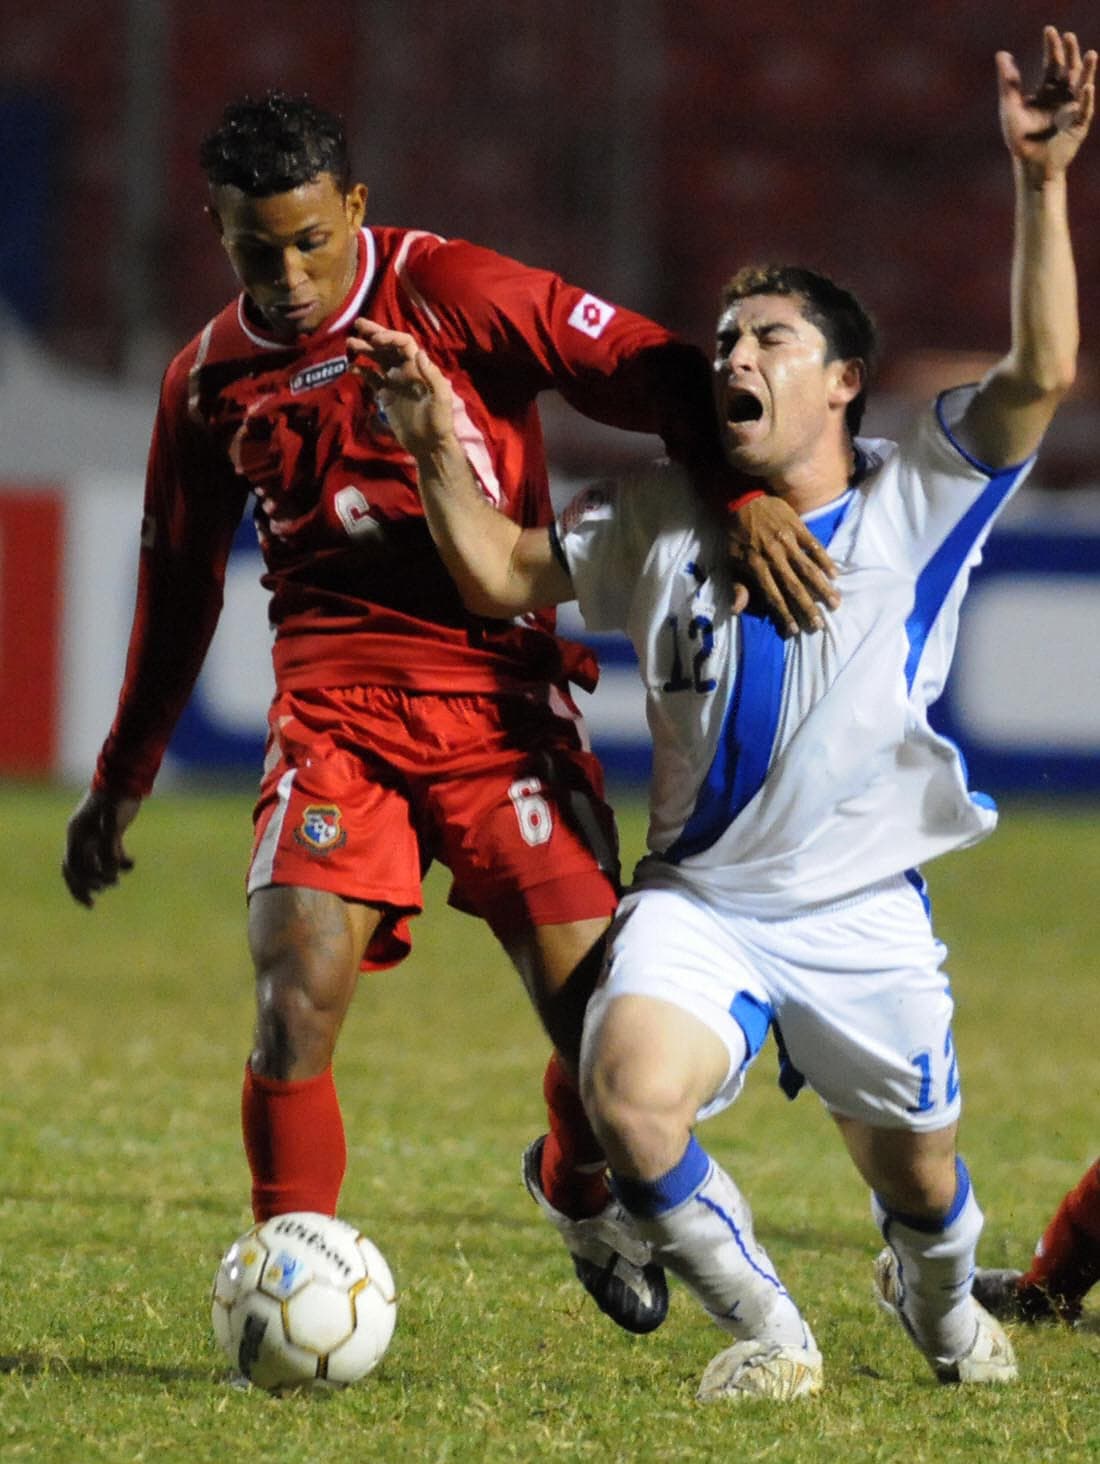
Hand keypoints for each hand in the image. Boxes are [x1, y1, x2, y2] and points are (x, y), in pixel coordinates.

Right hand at [62, 789, 140, 907]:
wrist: (127, 777)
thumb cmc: (117, 799)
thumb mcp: (112, 826)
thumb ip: (109, 852)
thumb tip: (108, 876)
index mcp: (76, 834)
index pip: (71, 868)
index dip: (79, 887)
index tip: (91, 902)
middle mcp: (82, 835)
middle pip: (80, 868)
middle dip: (89, 884)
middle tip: (103, 893)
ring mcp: (95, 833)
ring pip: (96, 861)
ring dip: (105, 874)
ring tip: (117, 881)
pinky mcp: (110, 830)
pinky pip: (110, 852)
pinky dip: (119, 860)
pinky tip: (131, 863)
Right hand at [347, 318, 457, 455]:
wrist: (429, 444)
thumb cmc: (439, 421)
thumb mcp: (441, 398)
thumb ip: (432, 376)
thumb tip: (419, 353)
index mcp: (418, 368)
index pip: (403, 343)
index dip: (390, 337)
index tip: (375, 339)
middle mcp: (405, 370)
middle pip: (388, 346)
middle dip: (374, 334)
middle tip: (358, 324)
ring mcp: (394, 382)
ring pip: (378, 360)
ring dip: (365, 350)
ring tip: (349, 342)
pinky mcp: (386, 396)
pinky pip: (372, 379)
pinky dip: (362, 371)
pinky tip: (351, 367)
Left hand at [726, 495, 839, 634]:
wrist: (744, 498)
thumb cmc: (737, 533)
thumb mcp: (732, 559)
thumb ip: (738, 585)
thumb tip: (737, 609)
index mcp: (757, 566)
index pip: (772, 595)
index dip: (783, 613)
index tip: (794, 629)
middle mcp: (774, 556)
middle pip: (793, 586)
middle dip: (806, 607)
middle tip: (819, 624)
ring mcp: (788, 541)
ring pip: (807, 568)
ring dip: (822, 587)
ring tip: (835, 603)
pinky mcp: (798, 527)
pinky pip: (814, 546)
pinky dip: (825, 560)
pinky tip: (834, 574)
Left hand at [997, 27, 1095, 181]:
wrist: (1030, 165)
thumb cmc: (1020, 139)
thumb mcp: (1010, 108)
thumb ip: (1008, 83)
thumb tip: (1001, 54)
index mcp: (1048, 90)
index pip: (1052, 63)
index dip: (1051, 47)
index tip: (1049, 30)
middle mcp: (1063, 95)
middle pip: (1069, 69)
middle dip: (1070, 53)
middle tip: (1069, 36)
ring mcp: (1073, 108)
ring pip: (1083, 85)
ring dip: (1087, 70)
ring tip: (1090, 54)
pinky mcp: (1079, 125)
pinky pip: (1084, 110)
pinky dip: (1086, 99)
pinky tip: (1087, 87)